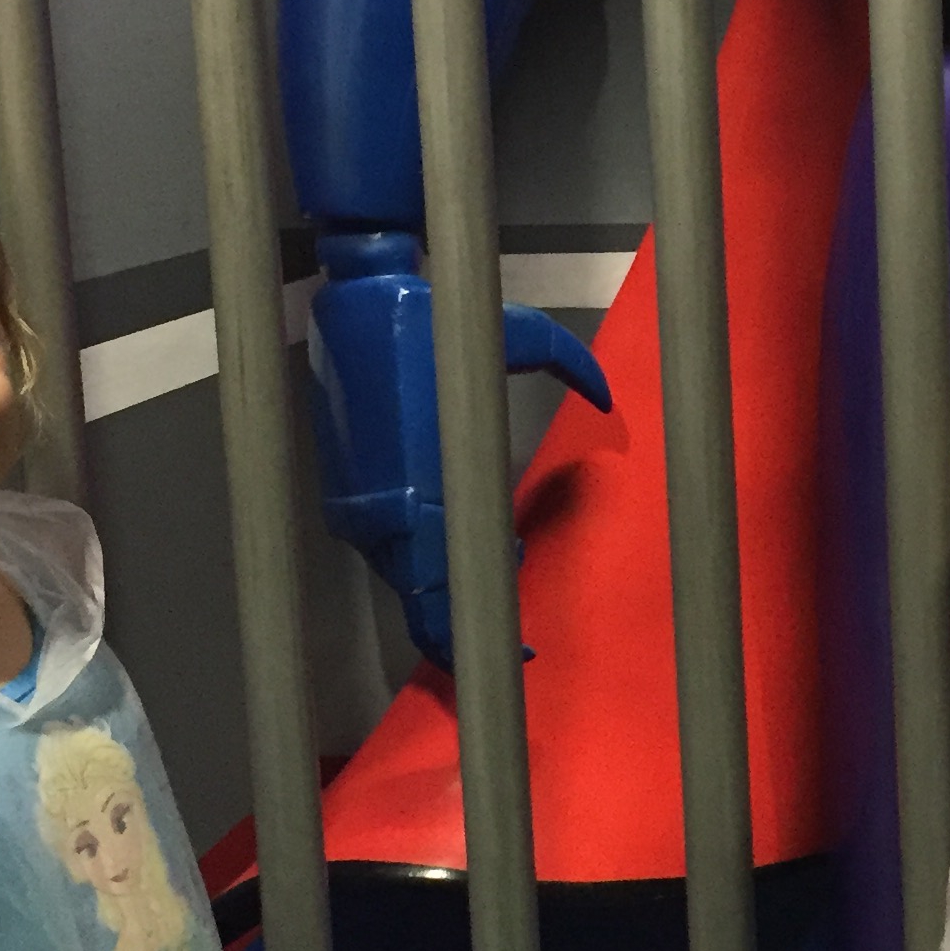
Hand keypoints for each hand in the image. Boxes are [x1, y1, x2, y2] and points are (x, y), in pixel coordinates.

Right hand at [307, 268, 609, 664]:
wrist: (357, 299)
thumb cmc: (433, 323)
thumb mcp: (519, 337)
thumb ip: (569, 364)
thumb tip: (606, 395)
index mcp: (421, 493)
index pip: (443, 597)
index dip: (472, 639)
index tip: (517, 651)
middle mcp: (383, 514)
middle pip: (422, 600)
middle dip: (465, 619)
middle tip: (510, 630)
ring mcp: (357, 507)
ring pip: (403, 576)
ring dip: (444, 585)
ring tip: (501, 570)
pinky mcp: (343, 492)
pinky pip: (386, 547)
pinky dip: (421, 556)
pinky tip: (458, 538)